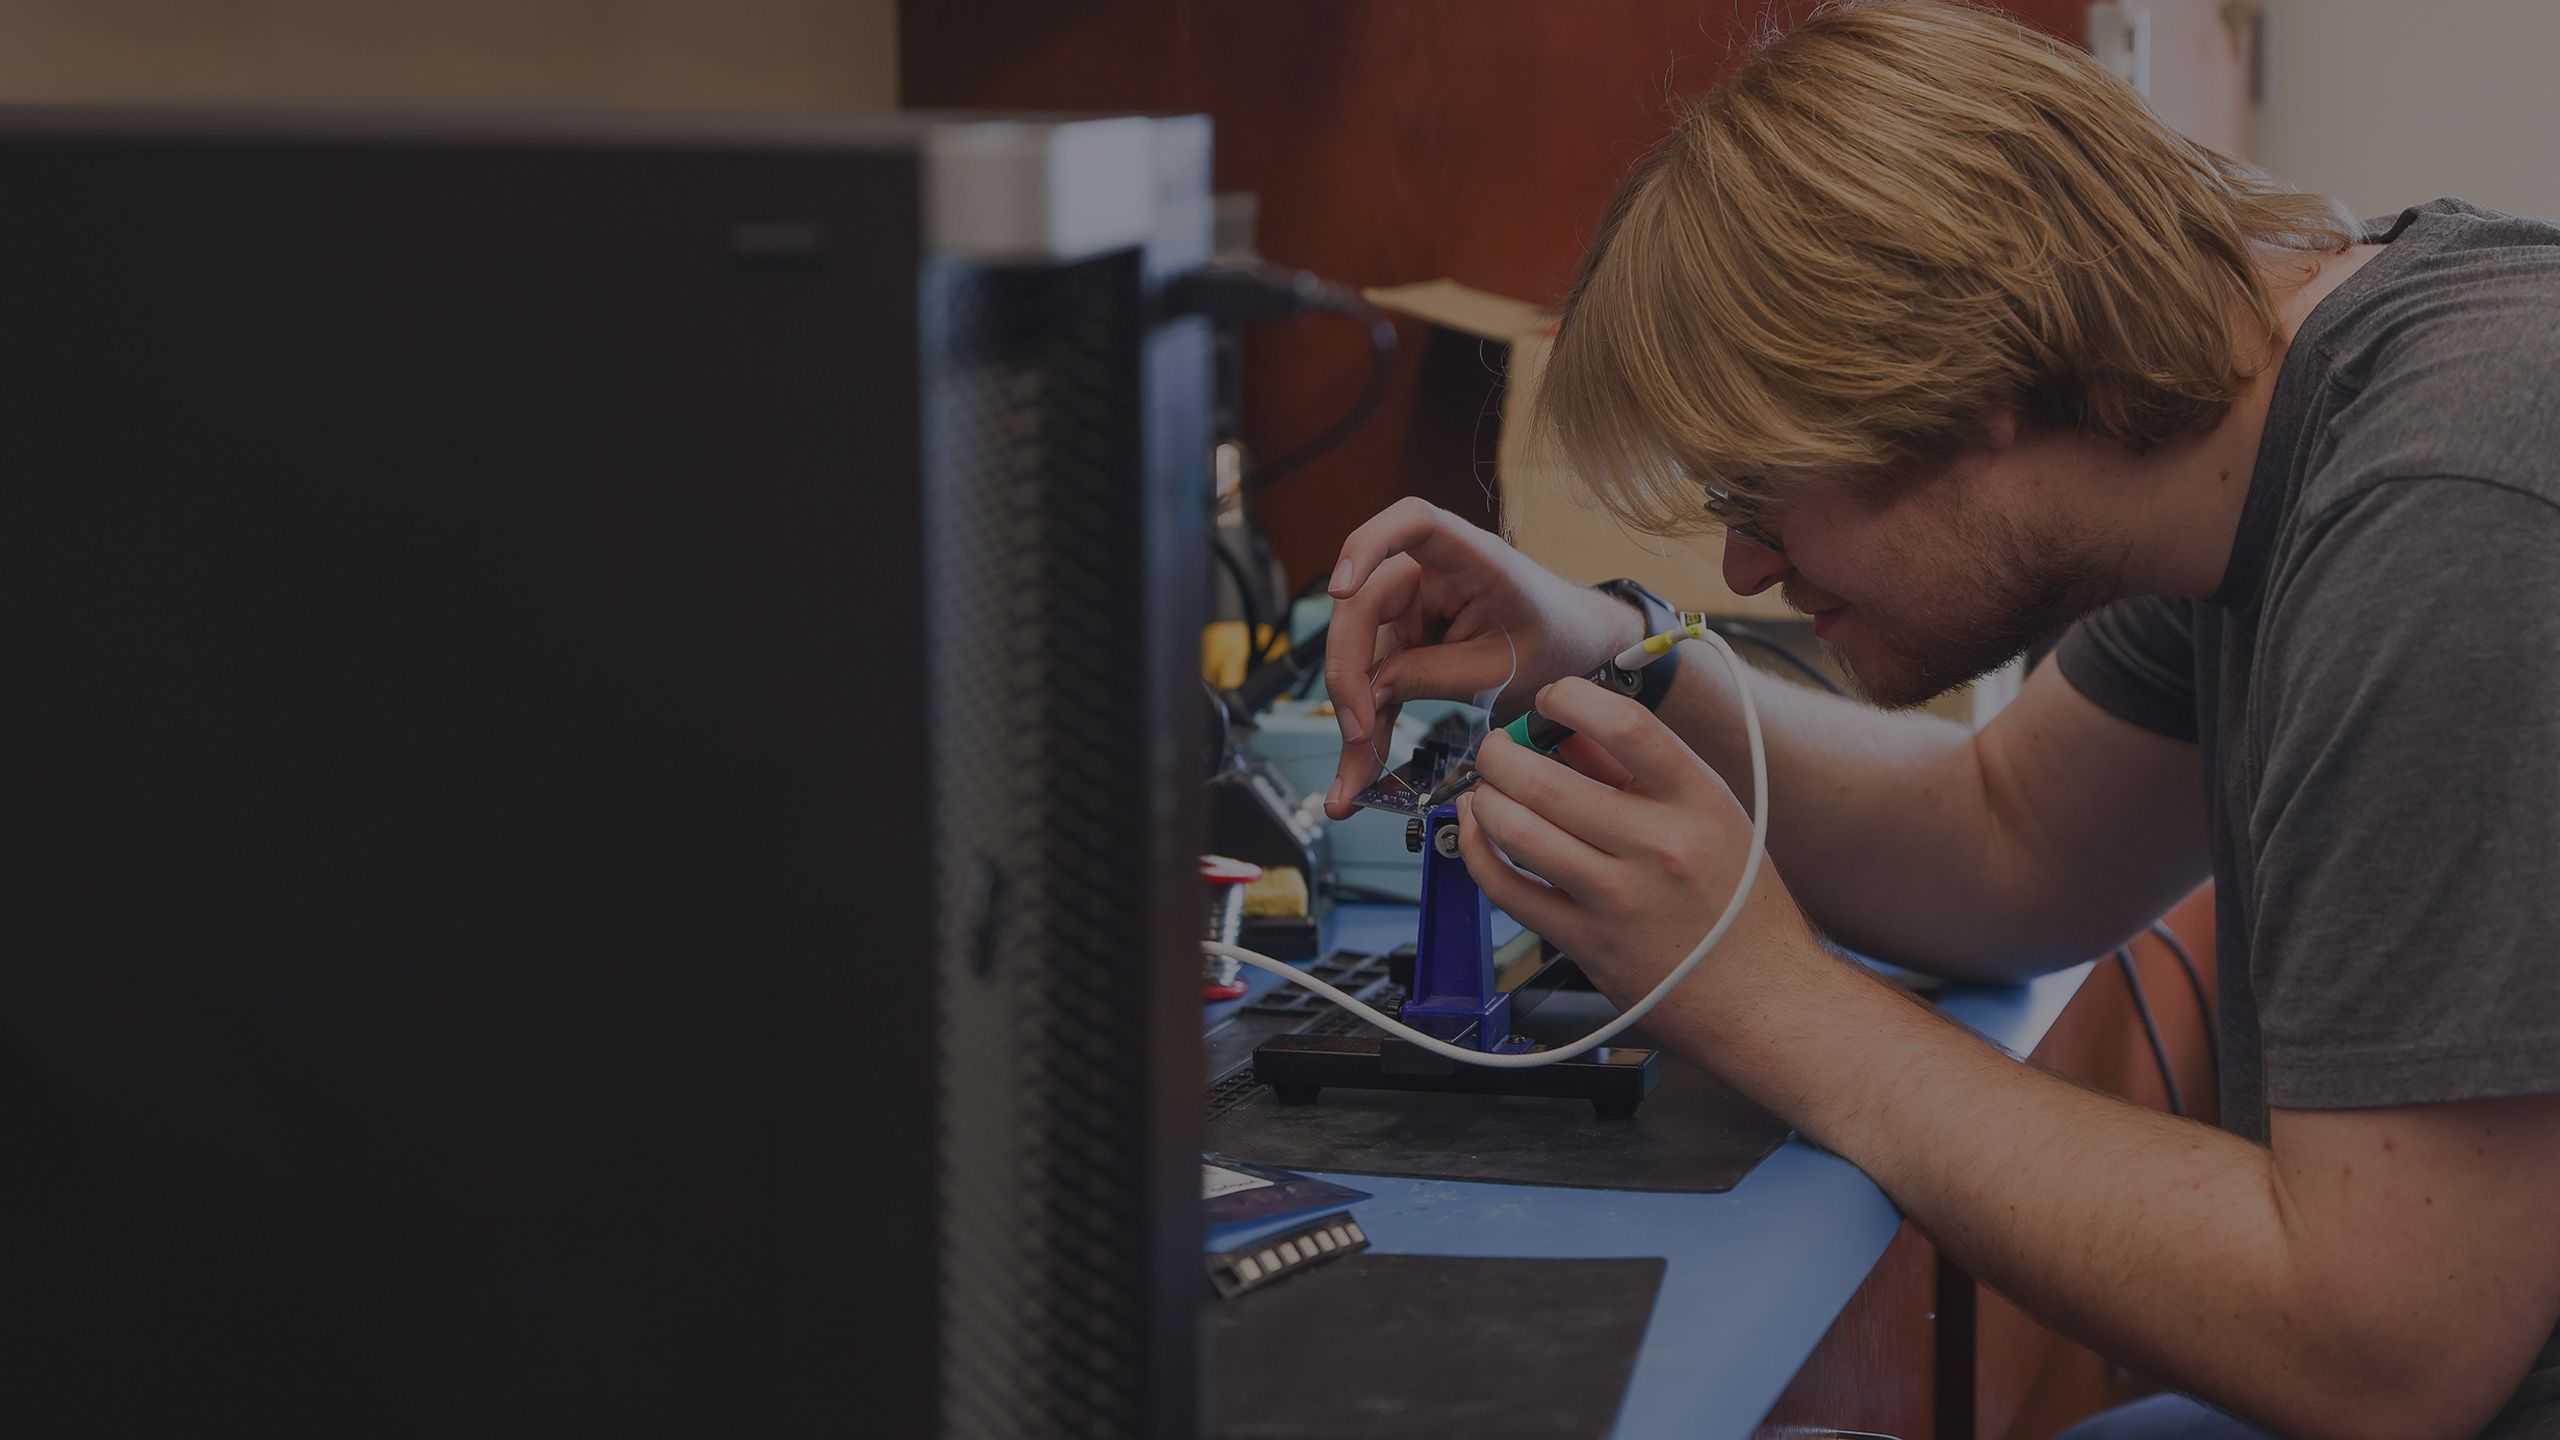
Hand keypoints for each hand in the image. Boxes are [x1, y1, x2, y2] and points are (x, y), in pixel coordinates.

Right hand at [1321, 498, 1643, 818]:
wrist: (1578, 652)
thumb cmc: (1557, 643)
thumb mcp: (1504, 670)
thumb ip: (1437, 674)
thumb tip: (1370, 691)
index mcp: (1475, 558)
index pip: (1413, 523)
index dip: (1367, 546)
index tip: (1341, 590)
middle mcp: (1434, 573)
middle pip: (1365, 603)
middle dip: (1349, 669)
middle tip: (1357, 728)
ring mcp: (1415, 607)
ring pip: (1361, 651)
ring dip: (1352, 712)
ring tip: (1352, 776)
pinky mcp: (1408, 639)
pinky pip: (1376, 678)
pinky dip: (1368, 722)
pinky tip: (1356, 767)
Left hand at [1452, 675, 1816, 1016]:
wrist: (1762, 998)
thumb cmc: (1740, 905)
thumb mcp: (1712, 816)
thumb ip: (1639, 771)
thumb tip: (1569, 730)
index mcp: (1699, 801)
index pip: (1625, 725)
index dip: (1570, 698)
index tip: (1551, 699)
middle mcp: (1659, 846)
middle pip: (1545, 780)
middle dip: (1500, 753)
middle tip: (1497, 749)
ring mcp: (1618, 898)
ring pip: (1516, 831)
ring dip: (1485, 800)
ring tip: (1488, 791)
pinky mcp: (1585, 941)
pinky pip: (1506, 888)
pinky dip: (1477, 851)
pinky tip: (1479, 833)